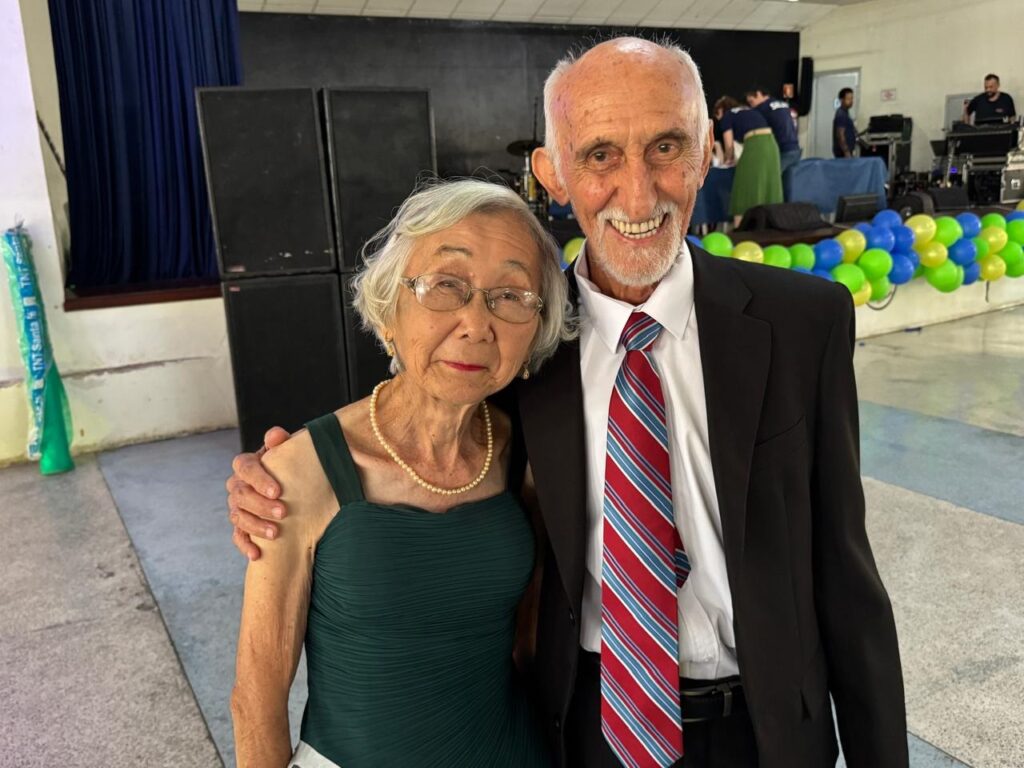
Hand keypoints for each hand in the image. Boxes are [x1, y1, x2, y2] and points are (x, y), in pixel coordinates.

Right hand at [226, 427, 290, 559]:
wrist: (291, 487)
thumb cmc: (288, 467)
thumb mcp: (287, 453)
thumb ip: (280, 442)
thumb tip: (276, 435)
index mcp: (247, 465)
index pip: (245, 467)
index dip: (259, 479)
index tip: (278, 491)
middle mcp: (238, 486)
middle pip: (241, 495)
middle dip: (261, 505)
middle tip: (283, 512)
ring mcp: (237, 507)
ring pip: (238, 517)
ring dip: (256, 526)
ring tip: (276, 534)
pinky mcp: (241, 526)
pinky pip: (238, 536)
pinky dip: (245, 545)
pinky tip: (256, 554)